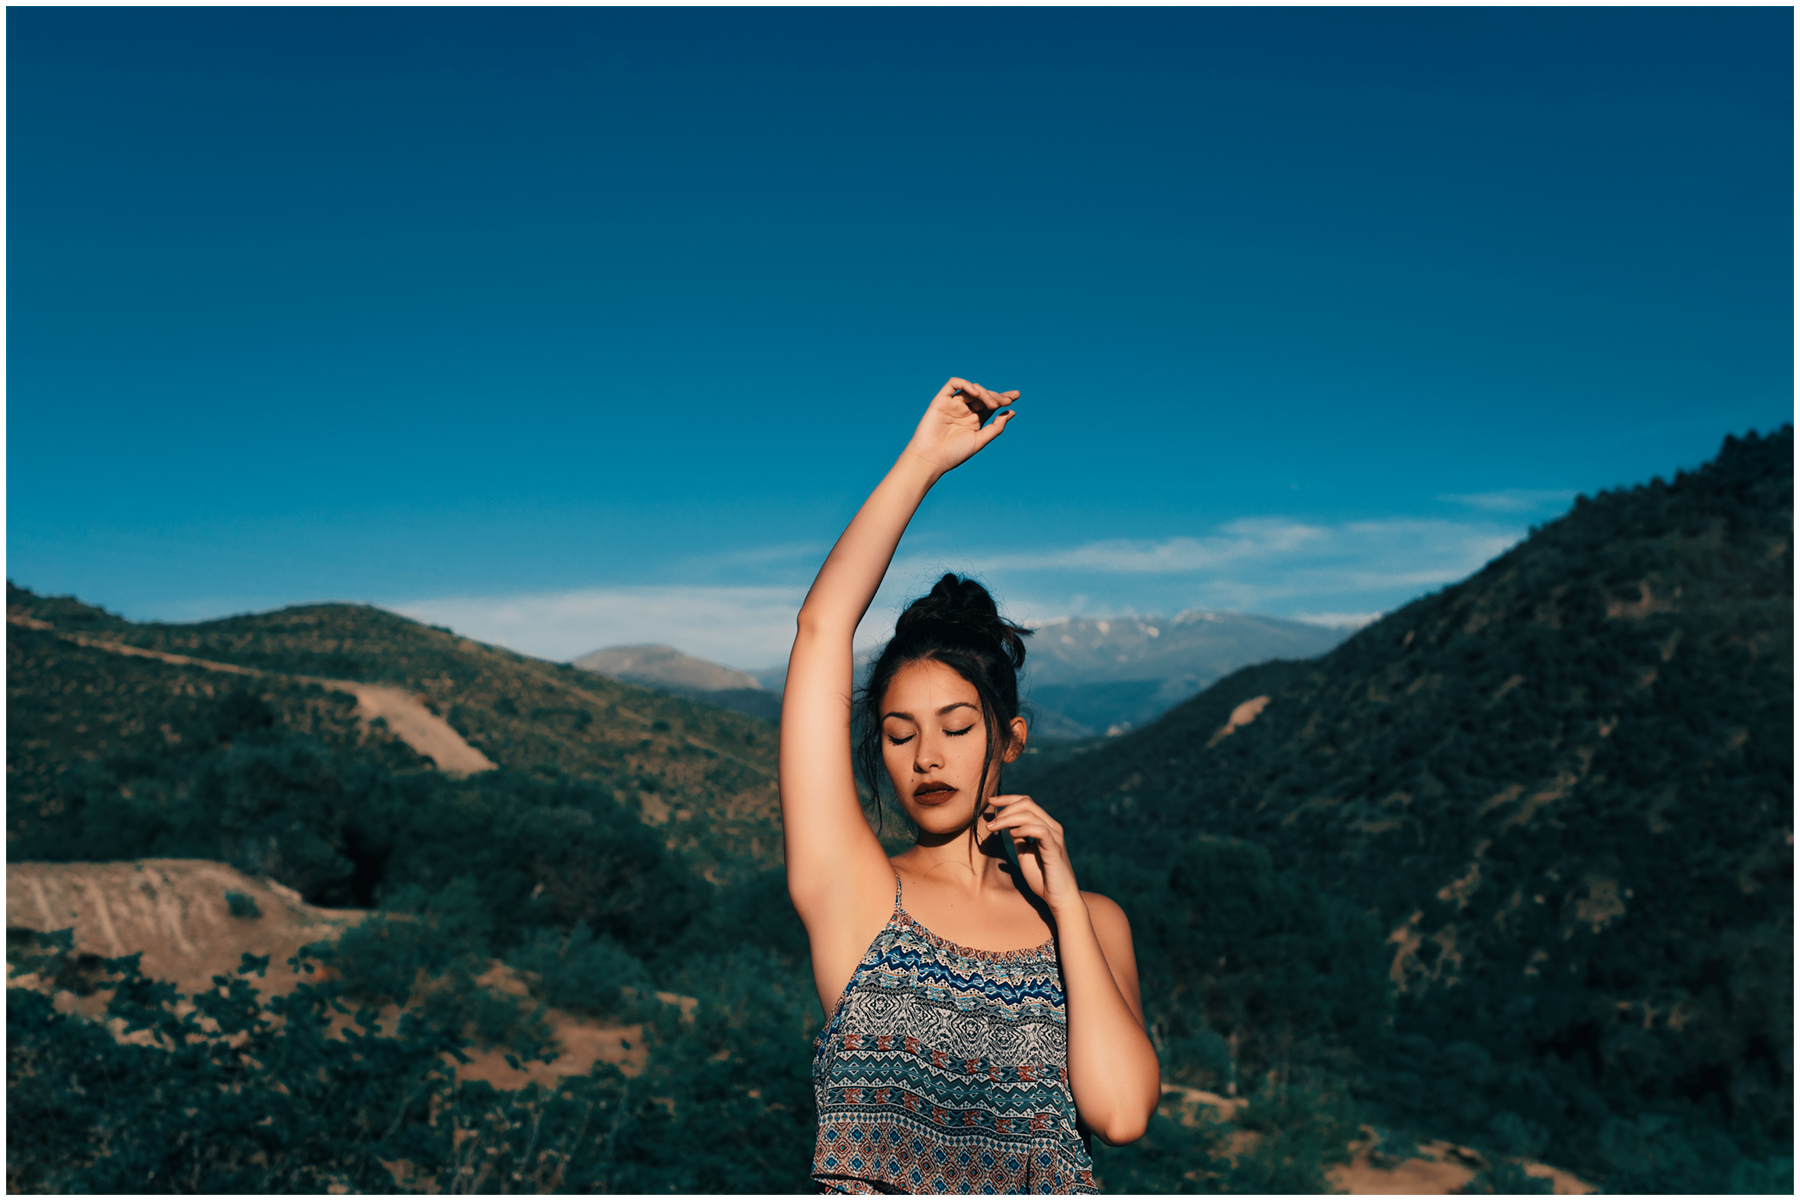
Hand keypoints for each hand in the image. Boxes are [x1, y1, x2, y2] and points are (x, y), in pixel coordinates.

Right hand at [900, 377, 1018, 477]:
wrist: (931, 458)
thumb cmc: (954, 453)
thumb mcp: (980, 440)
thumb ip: (995, 427)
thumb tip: (1011, 412)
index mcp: (975, 420)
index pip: (991, 405)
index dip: (1003, 398)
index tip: (1016, 396)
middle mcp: (965, 410)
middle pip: (984, 396)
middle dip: (996, 396)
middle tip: (1006, 402)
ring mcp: (953, 404)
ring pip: (972, 389)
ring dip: (985, 393)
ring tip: (992, 404)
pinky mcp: (941, 400)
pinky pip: (953, 384)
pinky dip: (966, 384)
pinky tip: (975, 393)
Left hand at [981, 795, 1081, 912]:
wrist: (1058, 897)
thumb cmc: (1042, 877)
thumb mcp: (1025, 853)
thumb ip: (1018, 837)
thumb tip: (1005, 825)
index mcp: (1045, 826)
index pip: (1027, 802)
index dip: (1007, 799)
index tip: (991, 801)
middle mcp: (1052, 827)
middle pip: (1027, 803)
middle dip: (1005, 808)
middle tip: (990, 822)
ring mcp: (1055, 836)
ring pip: (1030, 815)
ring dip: (1007, 819)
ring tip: (993, 828)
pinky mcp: (1055, 848)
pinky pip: (1040, 830)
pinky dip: (1023, 828)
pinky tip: (1012, 834)